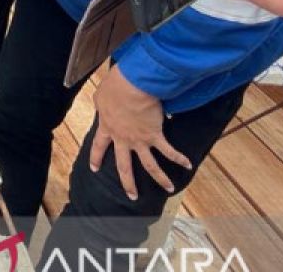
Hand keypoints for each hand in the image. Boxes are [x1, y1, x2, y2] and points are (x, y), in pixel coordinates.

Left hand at [90, 66, 190, 200]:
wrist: (132, 86)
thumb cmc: (115, 87)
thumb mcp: (101, 96)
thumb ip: (102, 104)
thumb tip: (104, 104)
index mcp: (107, 128)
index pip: (98, 146)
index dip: (95, 158)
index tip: (94, 169)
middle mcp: (123, 139)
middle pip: (124, 166)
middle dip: (128, 183)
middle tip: (132, 196)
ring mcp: (140, 140)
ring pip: (150, 165)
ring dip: (161, 178)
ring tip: (168, 188)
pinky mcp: (155, 135)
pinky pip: (169, 151)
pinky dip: (179, 158)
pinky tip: (187, 165)